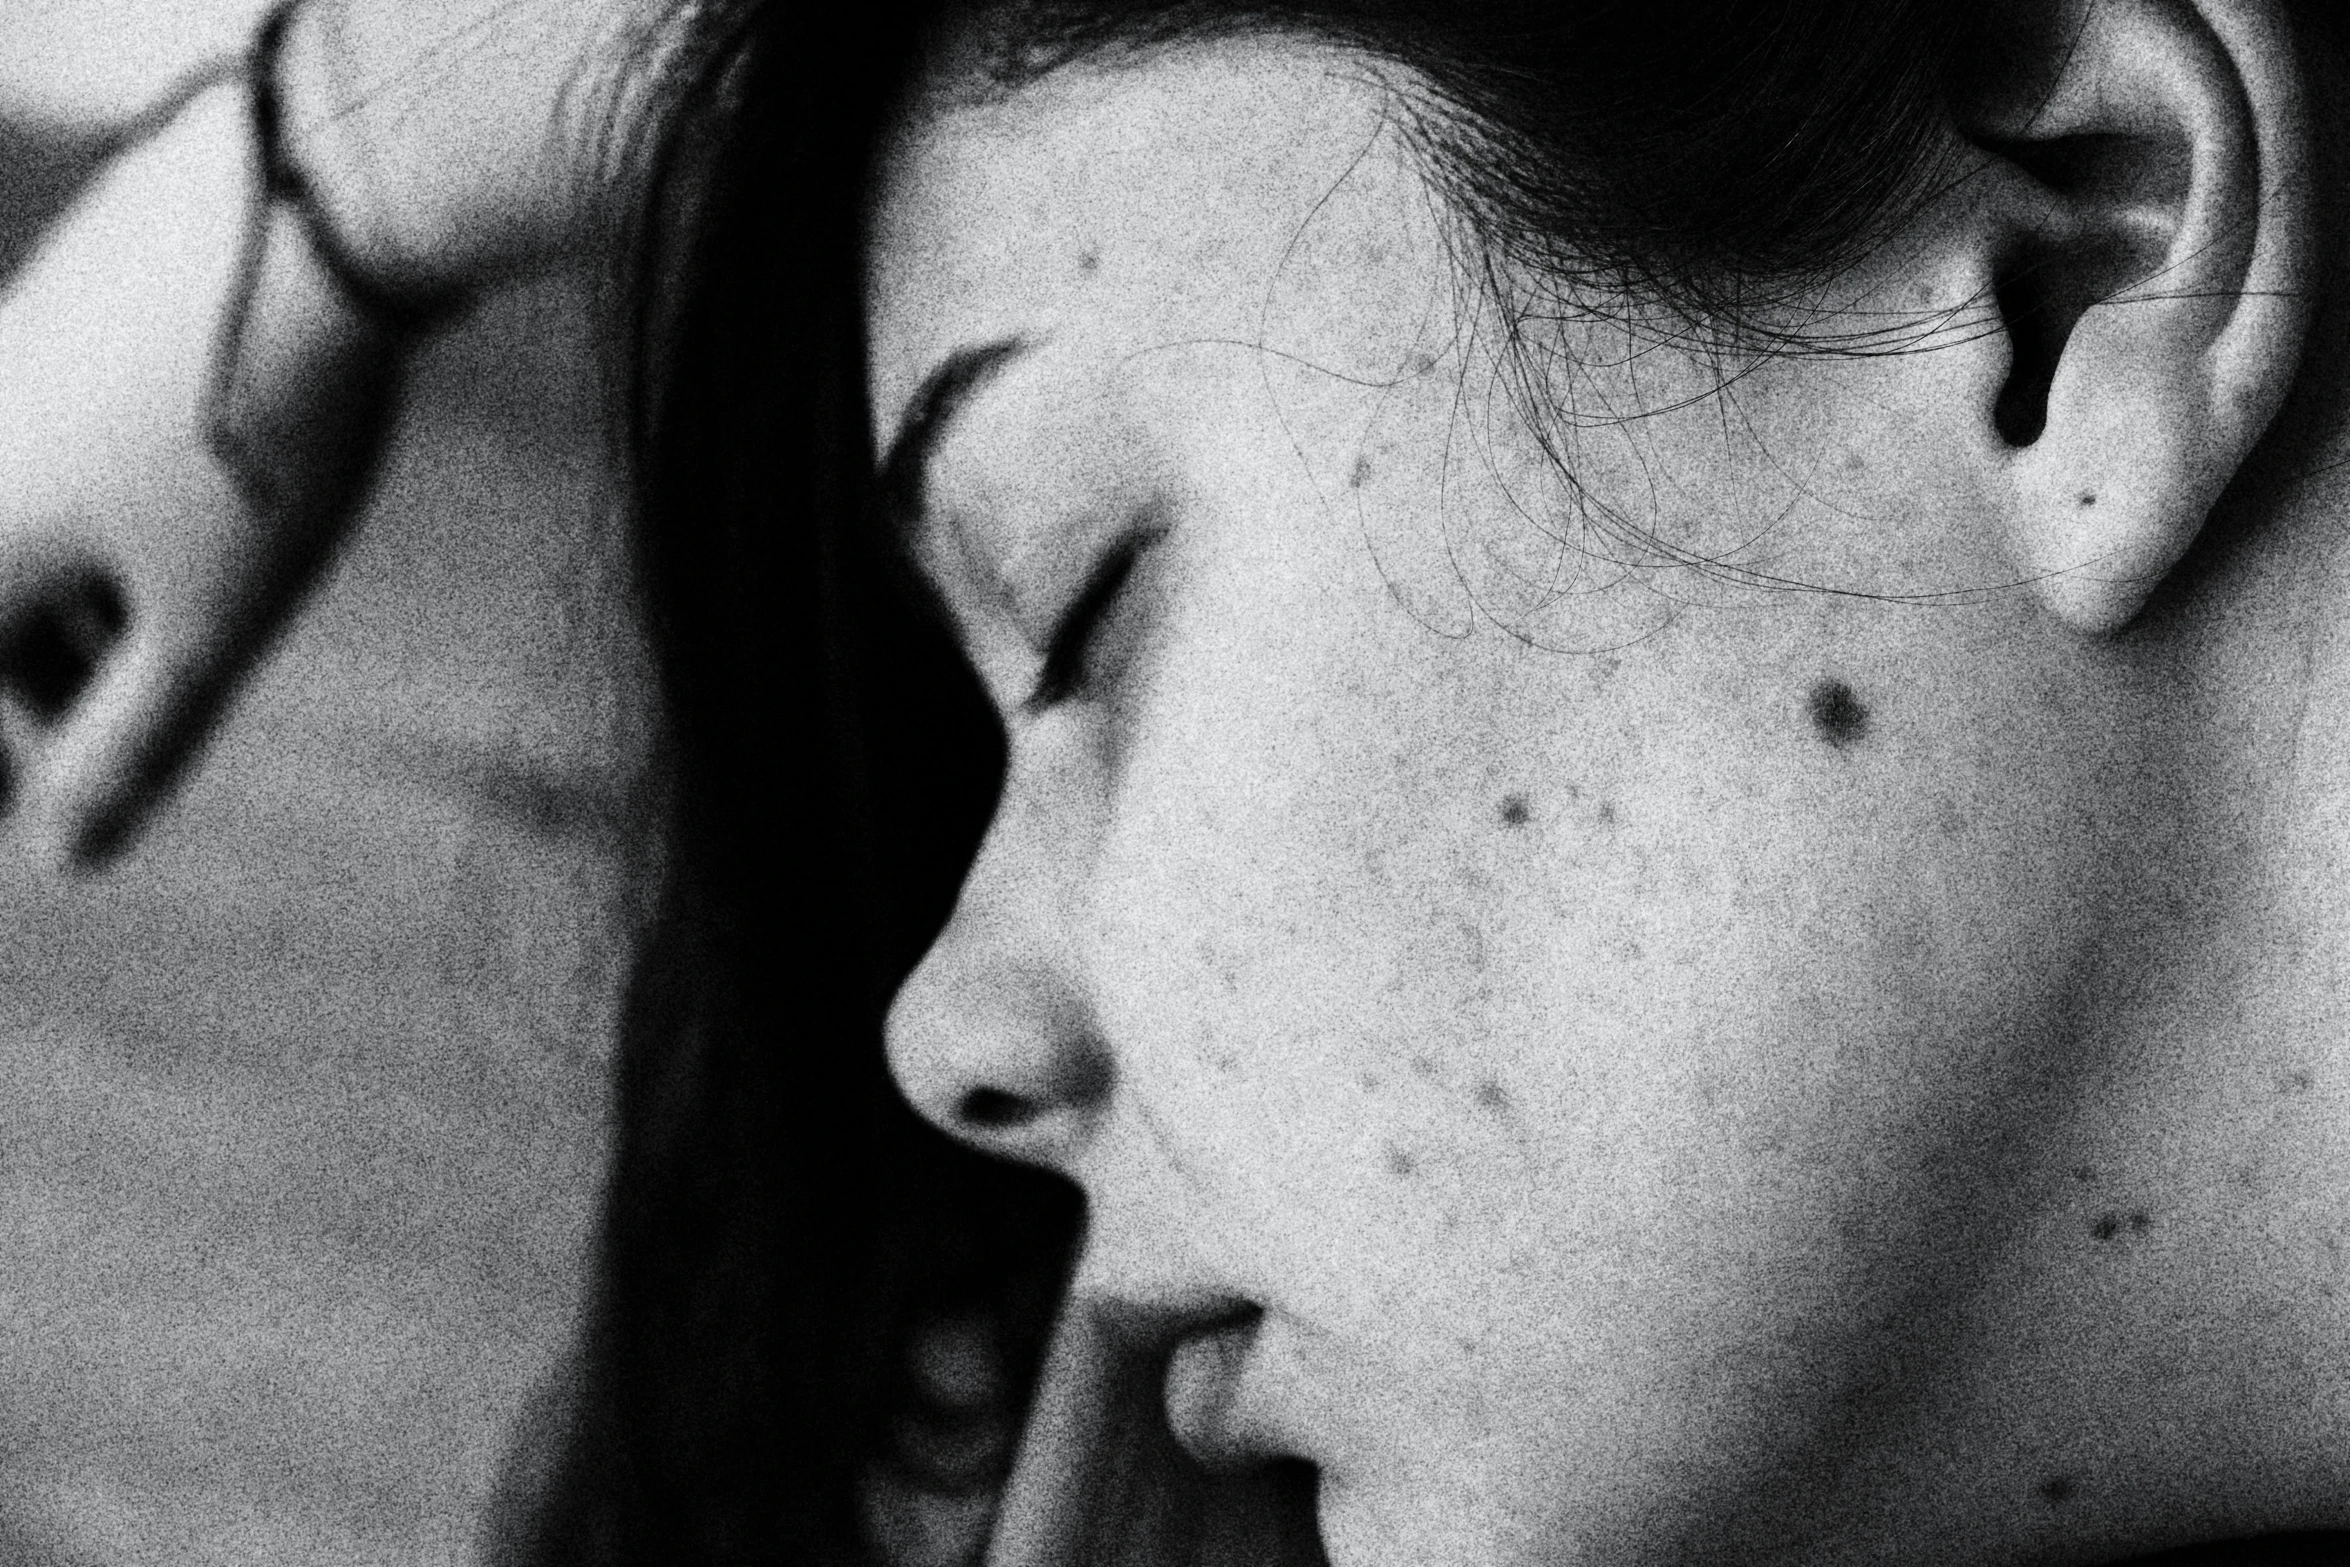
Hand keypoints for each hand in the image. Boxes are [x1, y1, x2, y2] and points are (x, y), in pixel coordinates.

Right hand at [0, 0, 662, 867]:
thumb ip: (127, 749)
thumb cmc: (256, 443)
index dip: (30, 758)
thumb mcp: (204, 627)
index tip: (78, 799)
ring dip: (80, 603)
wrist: (306, 220)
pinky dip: (106, 515)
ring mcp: (1, 369)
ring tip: (177, 637)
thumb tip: (61, 861)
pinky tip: (200, 529)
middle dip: (45, 684)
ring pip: (22, 523)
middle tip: (122, 736)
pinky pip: (54, 448)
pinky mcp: (57, 312)